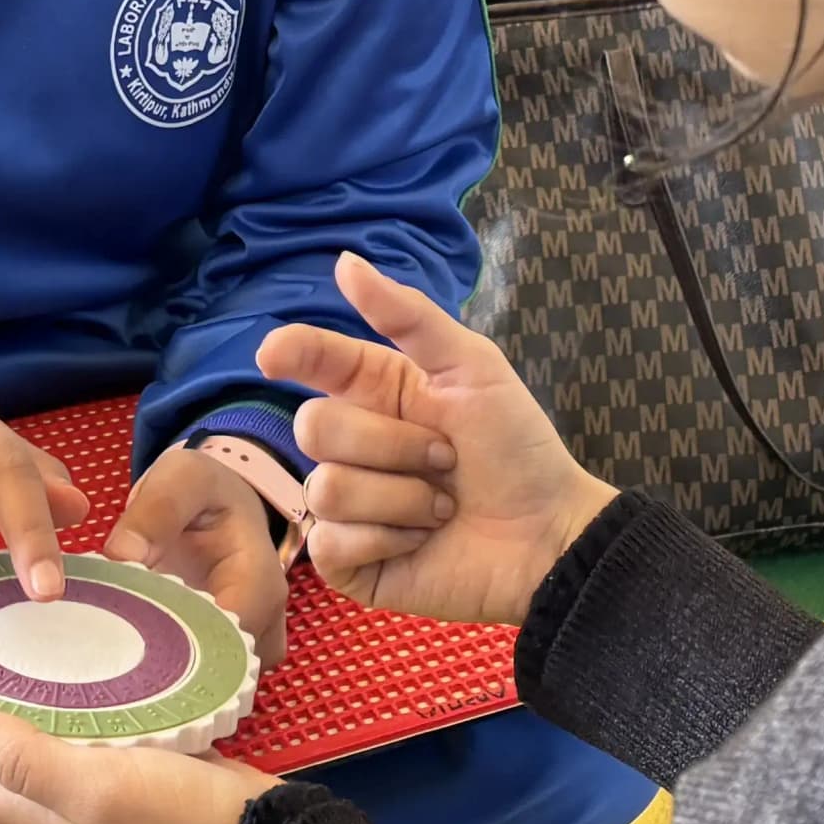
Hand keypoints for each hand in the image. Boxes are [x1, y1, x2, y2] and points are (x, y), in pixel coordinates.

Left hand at [0, 701, 274, 823]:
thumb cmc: (176, 823)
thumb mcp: (95, 790)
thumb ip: (23, 758)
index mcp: (30, 812)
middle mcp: (49, 798)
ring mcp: (91, 780)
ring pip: (24, 732)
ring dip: (2, 687)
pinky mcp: (130, 760)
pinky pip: (76, 720)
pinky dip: (60, 686)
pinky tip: (72, 646)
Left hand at [106, 443, 292, 666]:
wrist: (220, 504)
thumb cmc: (206, 490)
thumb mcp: (183, 477)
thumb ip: (156, 509)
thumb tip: (123, 555)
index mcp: (259, 579)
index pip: (230, 637)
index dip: (181, 649)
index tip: (126, 645)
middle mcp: (265, 622)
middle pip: (222, 671)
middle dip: (169, 673)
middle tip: (109, 662)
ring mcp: (250, 644)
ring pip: (213, 685)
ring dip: (168, 681)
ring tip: (115, 665)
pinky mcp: (228, 655)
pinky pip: (203, 682)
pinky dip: (169, 679)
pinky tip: (130, 667)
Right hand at [258, 252, 619, 627]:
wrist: (548, 534)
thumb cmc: (516, 449)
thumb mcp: (473, 368)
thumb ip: (410, 316)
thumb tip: (345, 262)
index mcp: (376, 391)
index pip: (314, 360)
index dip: (290, 353)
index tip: (275, 355)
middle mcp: (353, 445)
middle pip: (315, 427)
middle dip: (392, 445)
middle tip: (445, 460)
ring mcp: (346, 506)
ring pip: (326, 488)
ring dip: (401, 499)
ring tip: (442, 508)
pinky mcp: (349, 560)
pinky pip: (332, 541)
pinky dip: (387, 540)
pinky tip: (420, 543)